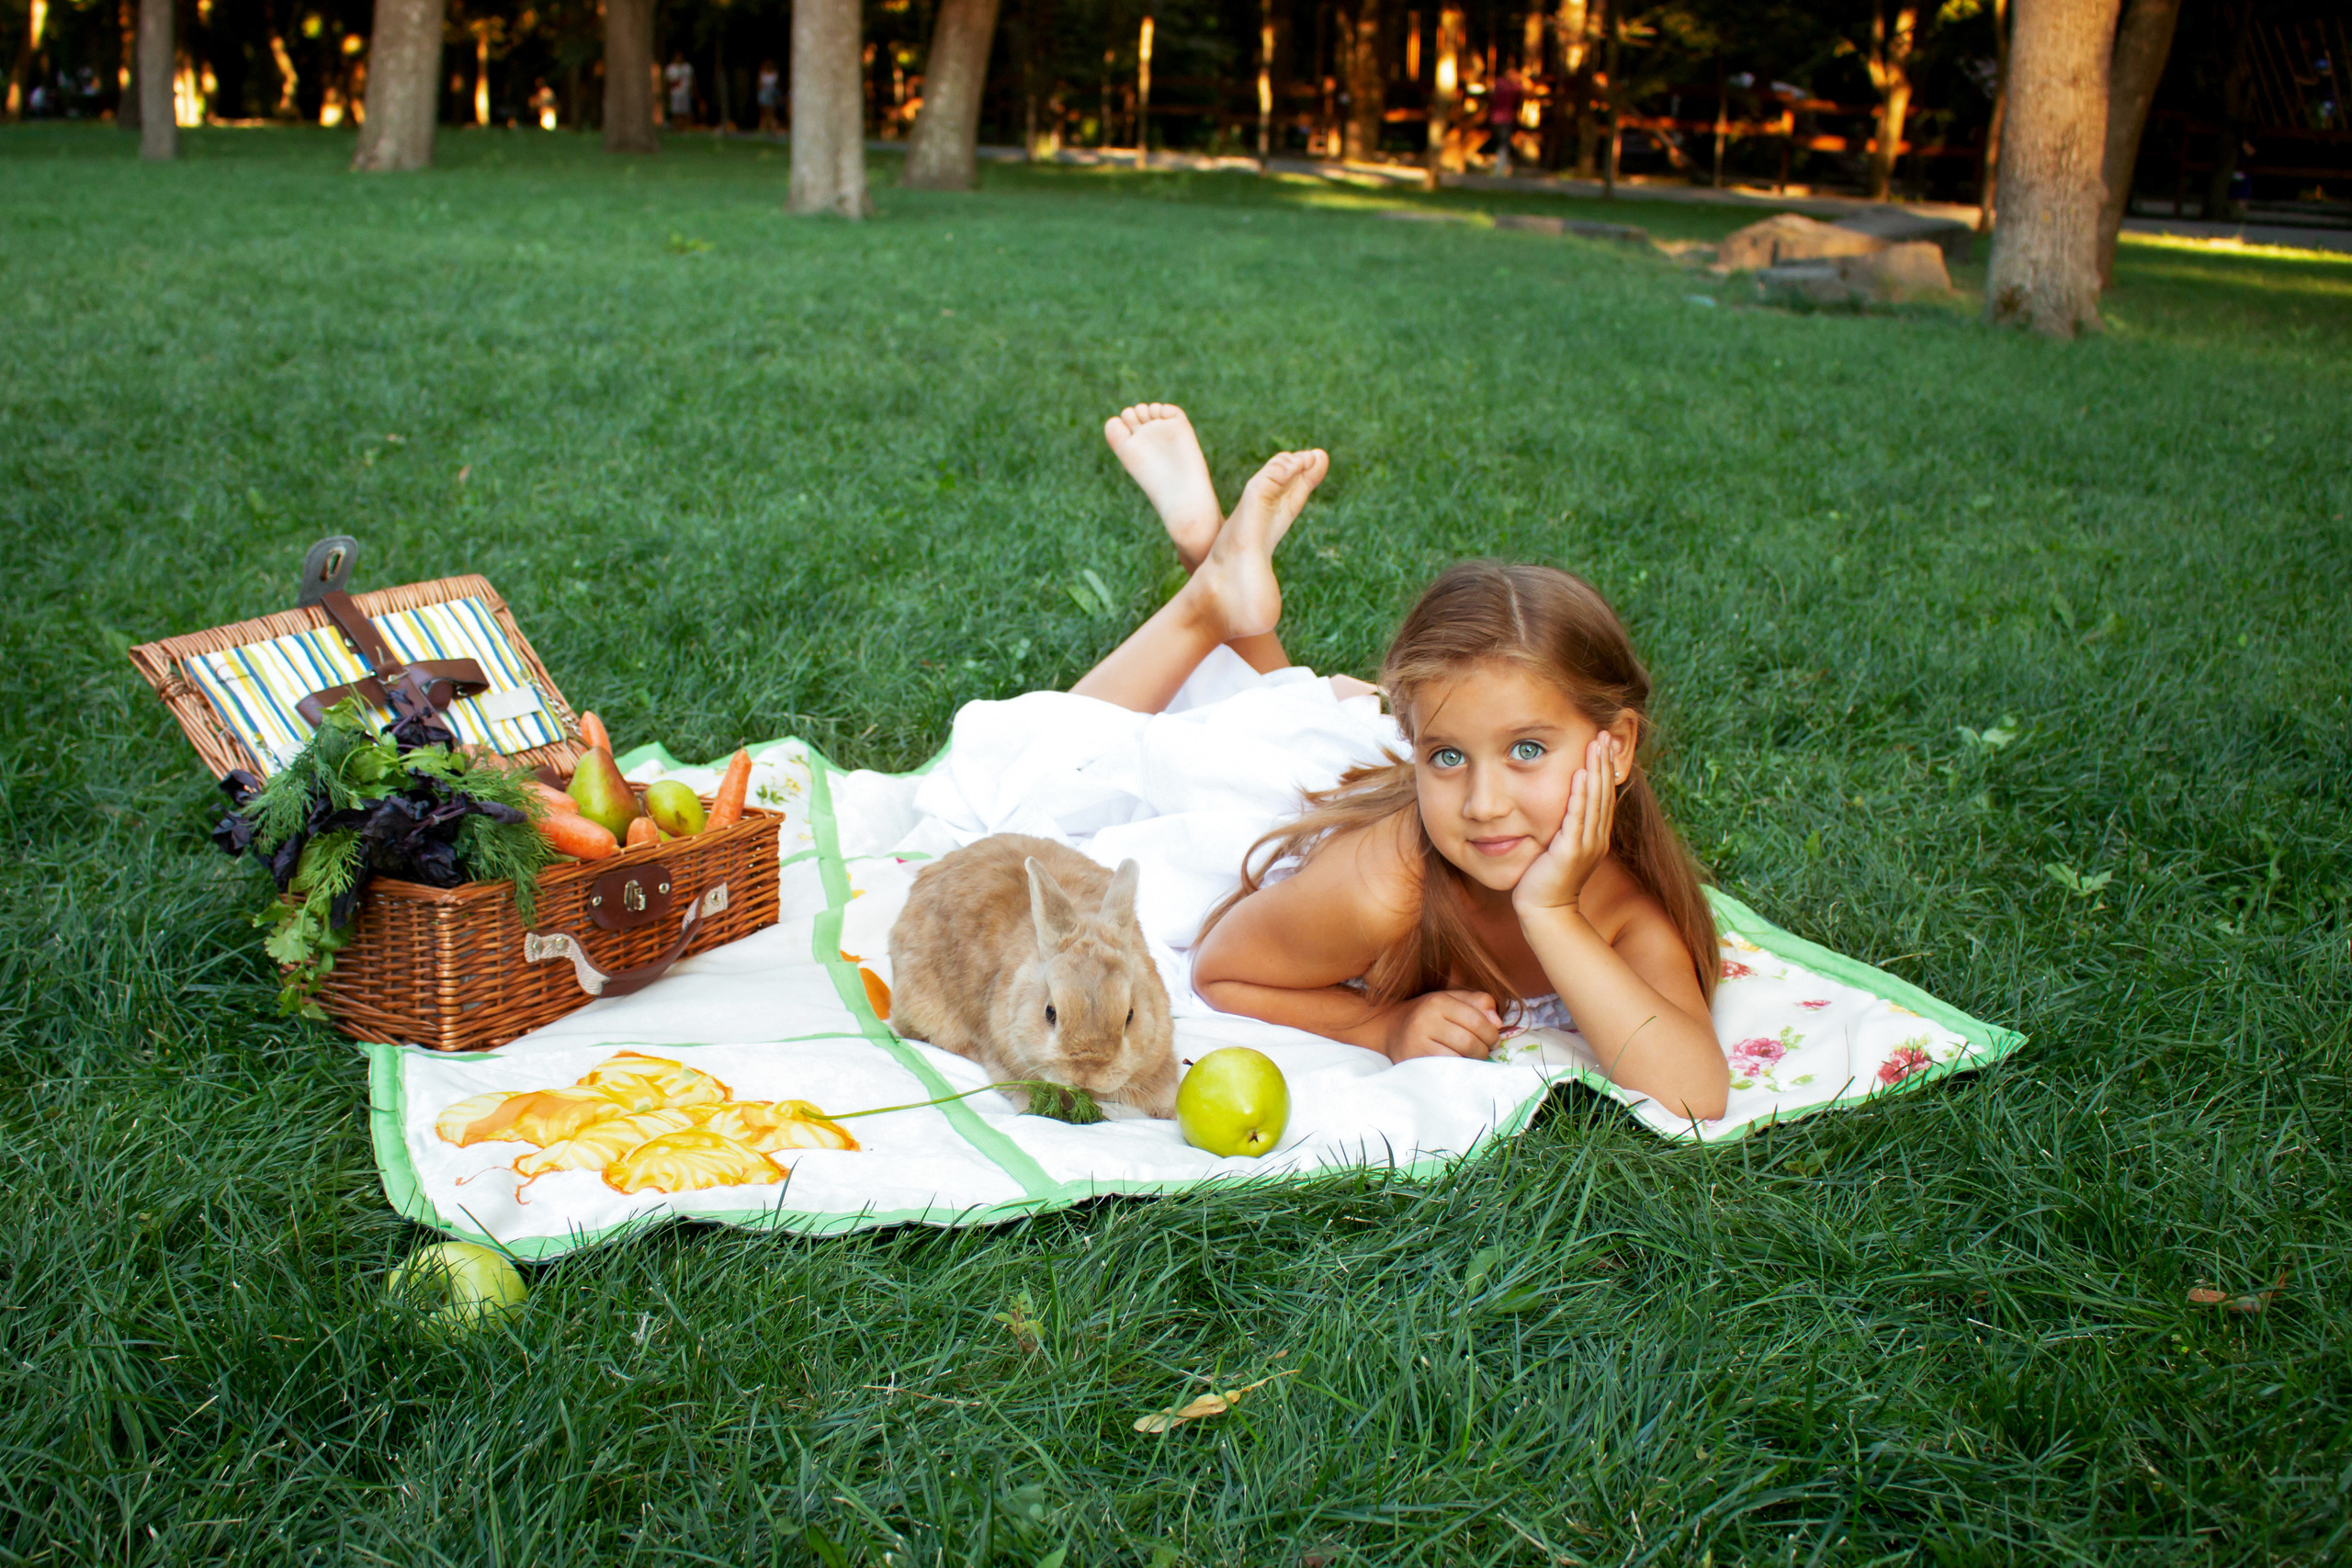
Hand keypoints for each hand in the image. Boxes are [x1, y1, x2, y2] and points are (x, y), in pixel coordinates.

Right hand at [1379, 990, 1502, 1061]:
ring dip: (1471, 1061)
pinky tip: (1458, 1064)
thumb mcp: (1452, 999)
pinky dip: (1458, 1068)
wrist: (1392, 1028)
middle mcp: (1425, 1019)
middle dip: (1484, 1049)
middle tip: (1484, 1050)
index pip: (1477, 1020)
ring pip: (1458, 1057)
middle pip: (1469, 1042)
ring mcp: (1417, 1042)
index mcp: (1438, 1001)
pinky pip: (1445, 1069)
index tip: (1493, 1039)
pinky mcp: (1413, 1060)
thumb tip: (1497, 1023)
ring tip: (1471, 1057)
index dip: (1491, 1033)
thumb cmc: (1429, 1014)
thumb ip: (1478, 1003)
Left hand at [1513, 734, 1619, 916]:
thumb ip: (1564, 829)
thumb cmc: (1546, 881)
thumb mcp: (1560, 849)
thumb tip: (1561, 809)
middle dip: (1604, 762)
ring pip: (1595, 800)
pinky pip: (1578, 817)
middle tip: (1604, 734)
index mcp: (1596, 837)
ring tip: (1597, 744)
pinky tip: (1582, 774)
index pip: (1604, 796)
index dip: (1605, 769)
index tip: (1603, 744)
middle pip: (1604, 793)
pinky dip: (1581, 795)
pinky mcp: (1571, 851)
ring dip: (1596, 770)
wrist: (1545, 912)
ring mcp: (1587, 845)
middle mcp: (1597, 839)